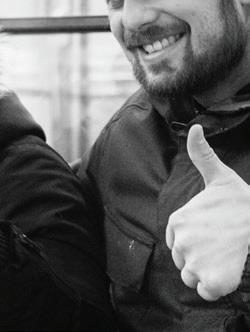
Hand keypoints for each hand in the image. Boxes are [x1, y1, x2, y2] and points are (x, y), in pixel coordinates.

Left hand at [166, 124, 249, 300]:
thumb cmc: (242, 200)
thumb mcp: (219, 176)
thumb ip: (201, 154)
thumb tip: (194, 127)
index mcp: (178, 220)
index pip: (177, 243)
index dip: (194, 243)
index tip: (213, 234)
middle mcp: (181, 241)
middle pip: (183, 261)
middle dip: (199, 259)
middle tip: (222, 247)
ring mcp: (195, 261)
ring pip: (191, 277)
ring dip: (205, 273)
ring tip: (225, 258)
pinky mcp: (211, 280)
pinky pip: (204, 291)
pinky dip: (214, 287)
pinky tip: (227, 272)